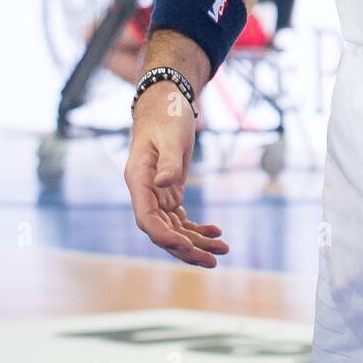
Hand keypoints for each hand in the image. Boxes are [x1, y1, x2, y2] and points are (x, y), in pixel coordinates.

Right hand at [125, 81, 227, 265]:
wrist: (167, 102)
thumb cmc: (168, 115)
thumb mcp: (172, 135)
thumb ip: (169, 161)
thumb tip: (165, 185)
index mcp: (138, 180)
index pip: (146, 219)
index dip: (164, 236)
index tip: (186, 246)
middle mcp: (145, 192)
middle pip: (162, 231)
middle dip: (186, 248)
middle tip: (214, 261)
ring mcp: (157, 194)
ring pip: (174, 228)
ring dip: (196, 241)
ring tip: (224, 249)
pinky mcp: (170, 192)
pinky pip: (181, 218)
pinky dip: (197, 227)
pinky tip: (217, 232)